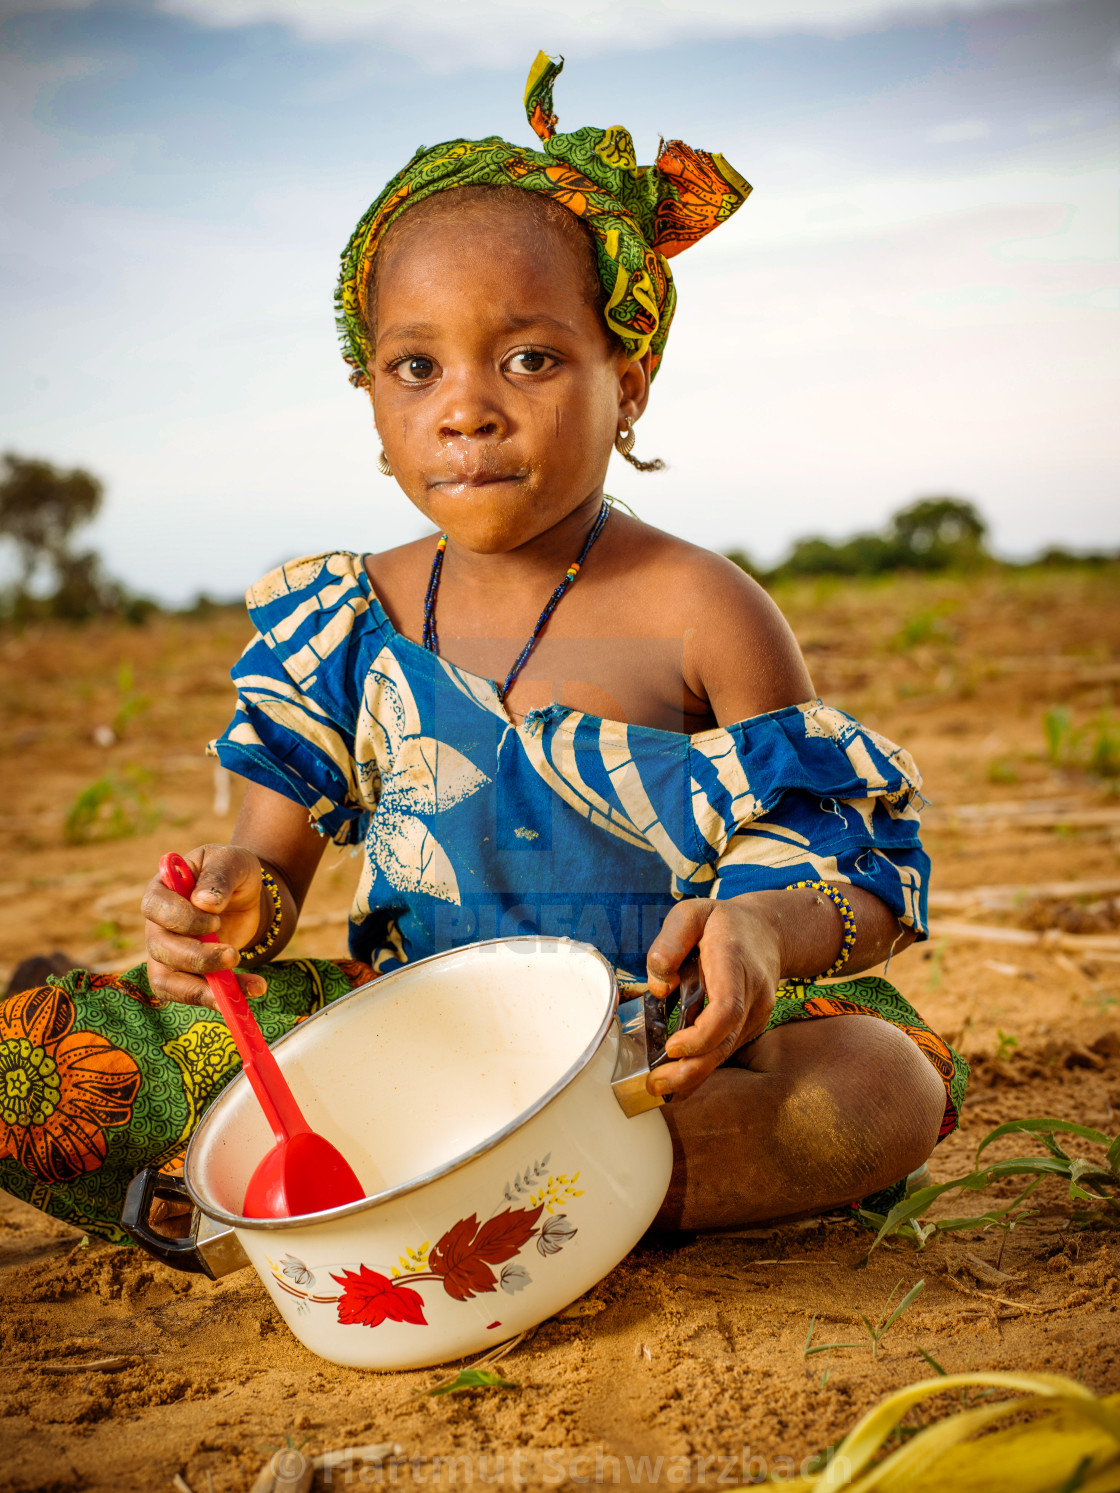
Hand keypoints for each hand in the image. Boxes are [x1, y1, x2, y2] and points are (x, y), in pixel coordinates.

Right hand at [141, 844, 268, 1008]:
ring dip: (203, 990)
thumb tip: (205, 902)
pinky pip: (194, 993)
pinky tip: (253, 989)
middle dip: (197, 958)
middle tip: (233, 955)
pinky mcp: (188, 973)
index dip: (182, 919)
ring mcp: (170, 953)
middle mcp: (158, 925)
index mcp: (162, 890)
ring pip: (169, 982)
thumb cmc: (232, 871)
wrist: (245, 894)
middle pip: (161, 949)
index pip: (155, 908)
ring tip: (242, 990)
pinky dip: (222, 997)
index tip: (215, 919)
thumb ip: (218, 877)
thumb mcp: (231, 862)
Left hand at [645, 898, 781, 1099]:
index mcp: (734, 963)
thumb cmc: (724, 923)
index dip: (701, 1035)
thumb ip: (669, 942)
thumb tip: (660, 986)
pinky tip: (677, 1076)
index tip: (672, 1047)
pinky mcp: (751, 1024)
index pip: (727, 1009)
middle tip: (656, 1084)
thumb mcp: (691, 913)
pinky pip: (726, 1048)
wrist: (768, 931)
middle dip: (691, 1069)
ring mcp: (756, 1012)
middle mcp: (752, 993)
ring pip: (726, 1051)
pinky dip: (702, 1065)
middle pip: (726, 1042)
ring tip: (659, 1085)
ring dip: (693, 1074)